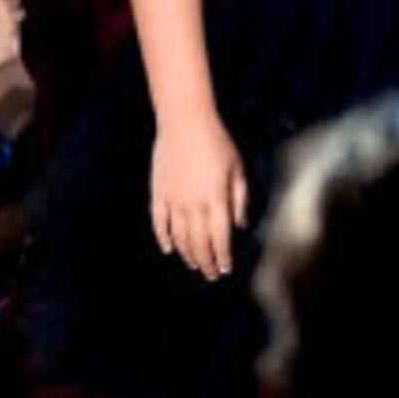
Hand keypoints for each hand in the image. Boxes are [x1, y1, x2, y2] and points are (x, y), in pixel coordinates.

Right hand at [151, 109, 247, 280]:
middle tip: (210, 274)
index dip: (222, 256)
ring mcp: (173, 200)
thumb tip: (241, 226)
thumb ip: (240, 199)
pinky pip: (158, 223)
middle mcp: (193, 204)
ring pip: (178, 237)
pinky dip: (163, 238)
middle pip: (198, 242)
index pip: (220, 237)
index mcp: (216, 199)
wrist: (185, 123)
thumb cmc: (218, 143)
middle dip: (205, 261)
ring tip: (194, 264)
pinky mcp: (158, 193)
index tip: (225, 269)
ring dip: (187, 253)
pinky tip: (169, 249)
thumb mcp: (237, 169)